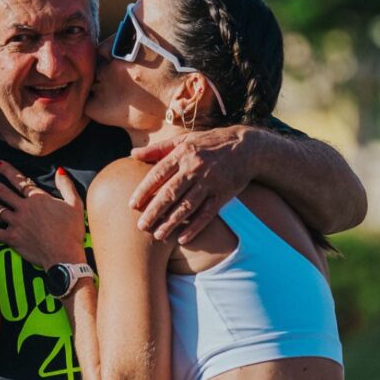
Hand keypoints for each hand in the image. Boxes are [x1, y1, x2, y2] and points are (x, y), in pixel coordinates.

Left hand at [0, 161, 85, 268]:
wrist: (64, 256)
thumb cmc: (71, 231)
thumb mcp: (75, 204)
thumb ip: (66, 186)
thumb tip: (60, 171)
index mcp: (37, 199)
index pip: (19, 181)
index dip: (7, 170)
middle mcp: (23, 209)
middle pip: (2, 192)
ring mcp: (16, 224)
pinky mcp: (12, 239)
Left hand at [129, 125, 256, 243]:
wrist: (247, 147)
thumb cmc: (208, 143)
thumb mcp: (183, 140)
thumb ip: (158, 149)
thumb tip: (132, 153)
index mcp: (182, 154)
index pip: (158, 174)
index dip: (144, 190)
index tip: (132, 205)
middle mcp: (195, 168)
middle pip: (170, 193)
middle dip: (154, 211)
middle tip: (140, 226)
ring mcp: (210, 182)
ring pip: (187, 206)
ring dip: (171, 222)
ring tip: (157, 235)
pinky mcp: (223, 194)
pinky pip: (207, 214)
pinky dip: (194, 227)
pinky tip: (182, 239)